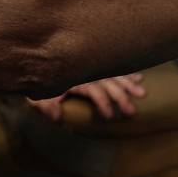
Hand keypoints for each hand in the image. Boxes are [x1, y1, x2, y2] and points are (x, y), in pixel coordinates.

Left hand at [27, 73, 145, 121]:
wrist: (35, 59)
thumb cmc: (38, 82)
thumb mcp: (36, 95)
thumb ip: (45, 105)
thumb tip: (58, 118)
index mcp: (76, 78)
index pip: (95, 91)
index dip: (103, 103)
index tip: (110, 117)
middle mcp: (87, 71)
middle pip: (109, 83)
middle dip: (121, 97)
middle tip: (132, 111)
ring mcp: (93, 67)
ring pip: (115, 74)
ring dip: (129, 83)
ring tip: (142, 93)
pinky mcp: (95, 65)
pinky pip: (114, 67)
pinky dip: (126, 72)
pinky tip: (139, 77)